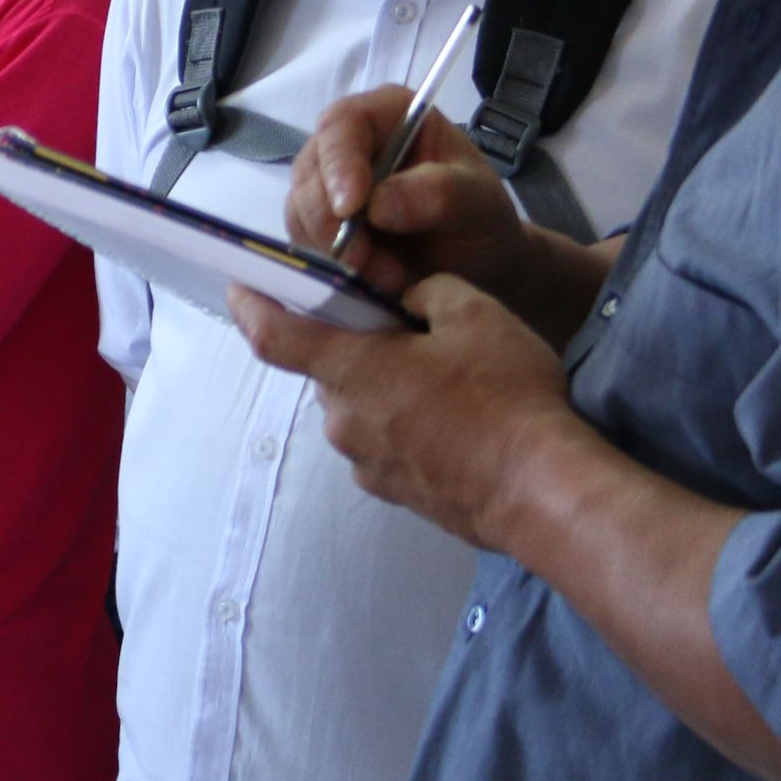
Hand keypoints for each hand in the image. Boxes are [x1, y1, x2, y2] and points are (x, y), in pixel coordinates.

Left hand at [229, 273, 587, 551]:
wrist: (541, 491)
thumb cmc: (507, 397)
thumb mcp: (474, 315)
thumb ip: (426, 293)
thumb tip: (407, 300)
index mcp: (351, 369)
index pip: (274, 336)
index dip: (251, 307)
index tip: (239, 288)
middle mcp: (344, 420)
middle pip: (329, 371)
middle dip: (357, 349)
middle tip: (408, 336)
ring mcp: (366, 463)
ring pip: (360, 409)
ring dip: (386, 391)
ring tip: (448, 386)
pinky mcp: (393, 493)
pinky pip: (385, 446)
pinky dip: (406, 429)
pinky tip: (455, 426)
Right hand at [288, 89, 603, 343]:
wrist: (478, 269)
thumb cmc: (481, 222)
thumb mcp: (478, 202)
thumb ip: (438, 194)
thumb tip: (377, 205)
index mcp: (390, 115)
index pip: (343, 123)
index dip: (339, 162)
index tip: (351, 208)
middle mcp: (351, 143)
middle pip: (311, 168)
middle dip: (331, 220)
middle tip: (365, 260)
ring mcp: (329, 184)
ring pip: (301, 209)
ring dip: (333, 249)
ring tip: (385, 275)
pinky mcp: (320, 224)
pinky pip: (304, 241)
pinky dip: (329, 265)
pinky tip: (369, 279)